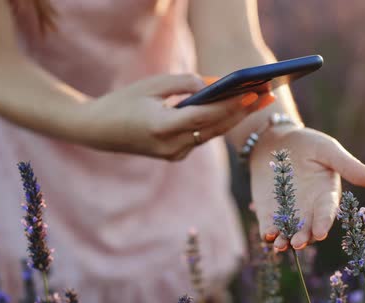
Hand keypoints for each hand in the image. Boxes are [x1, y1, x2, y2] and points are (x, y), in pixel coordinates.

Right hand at [74, 74, 274, 159]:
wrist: (98, 132)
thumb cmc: (123, 102)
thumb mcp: (151, 85)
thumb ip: (184, 83)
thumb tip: (214, 85)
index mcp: (161, 128)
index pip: (205, 116)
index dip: (232, 105)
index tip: (254, 92)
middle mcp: (171, 147)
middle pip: (215, 128)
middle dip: (243, 111)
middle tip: (267, 95)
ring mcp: (173, 155)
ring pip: (211, 135)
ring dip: (234, 119)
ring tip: (257, 101)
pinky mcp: (175, 156)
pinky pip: (201, 139)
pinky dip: (217, 124)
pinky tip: (235, 111)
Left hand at [250, 126, 364, 249]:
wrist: (277, 140)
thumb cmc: (308, 143)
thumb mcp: (328, 150)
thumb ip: (349, 166)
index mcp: (327, 196)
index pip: (326, 213)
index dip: (323, 223)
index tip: (320, 233)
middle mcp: (309, 209)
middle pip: (308, 229)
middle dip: (303, 238)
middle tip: (297, 244)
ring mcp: (289, 212)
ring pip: (288, 232)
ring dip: (284, 240)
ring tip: (279, 245)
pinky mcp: (270, 212)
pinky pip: (269, 226)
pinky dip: (268, 233)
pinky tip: (266, 235)